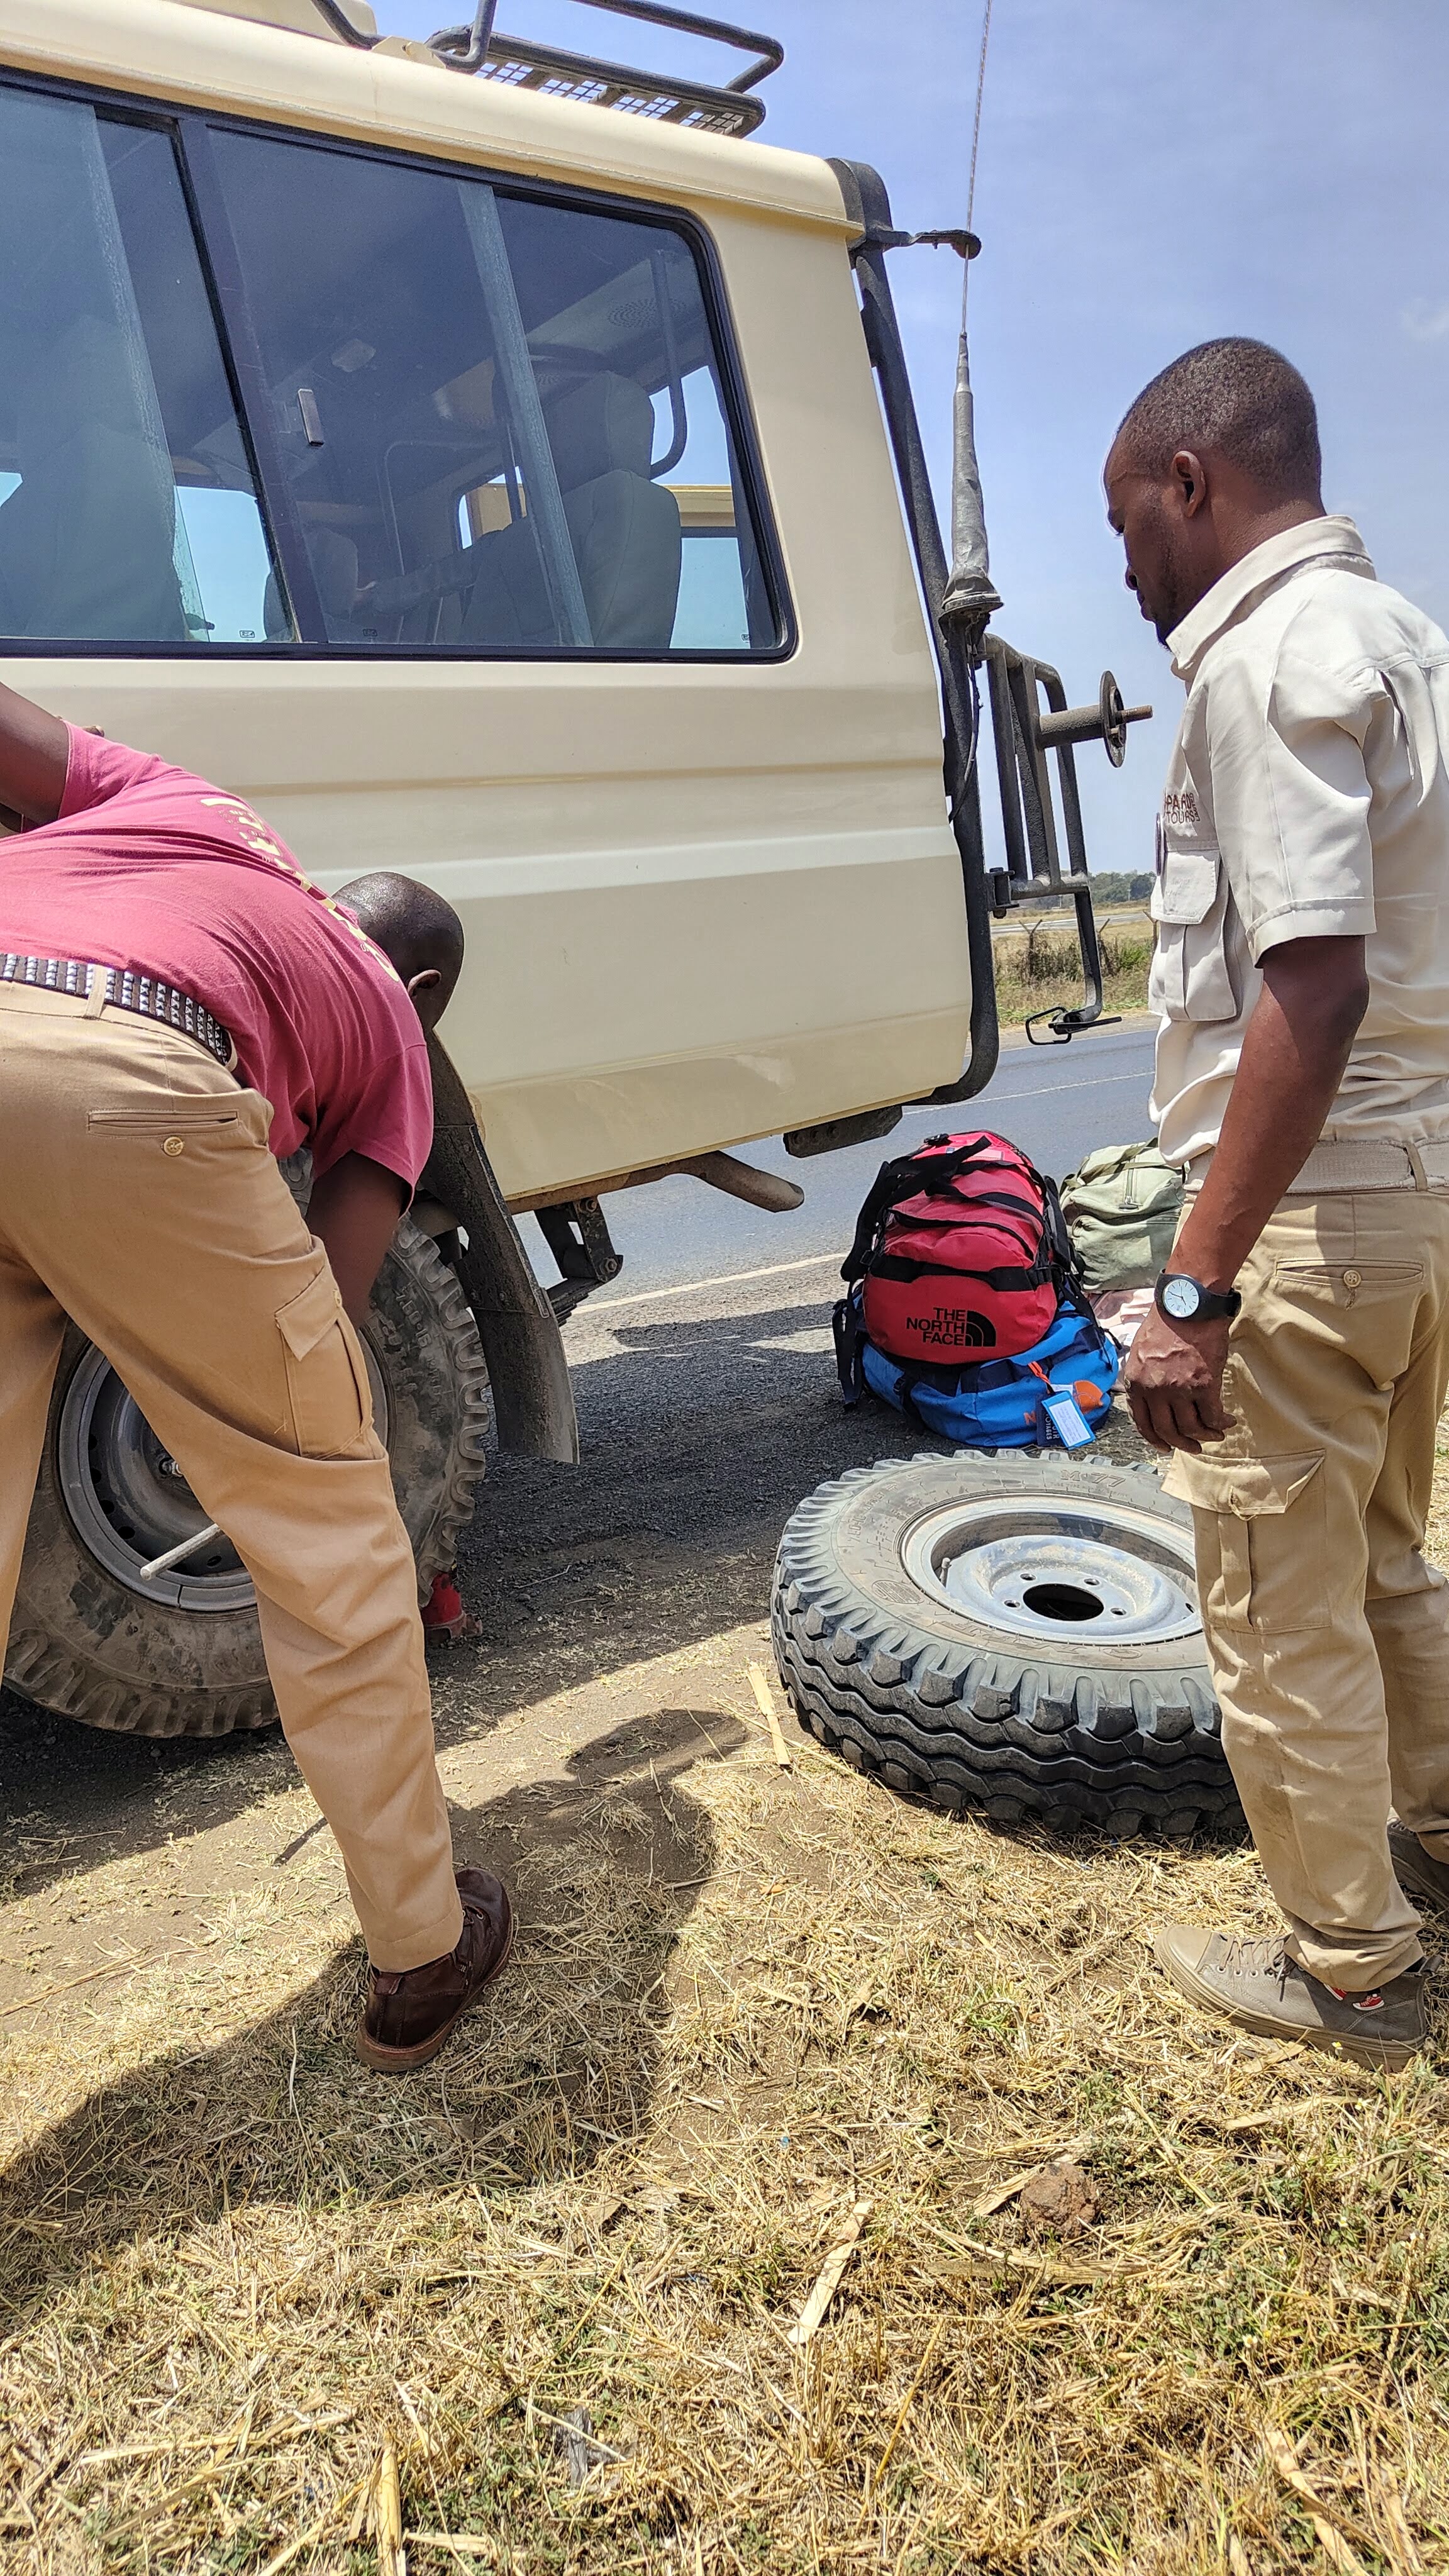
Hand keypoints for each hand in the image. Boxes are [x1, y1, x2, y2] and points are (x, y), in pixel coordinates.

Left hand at [1123, 1305, 1231, 1452]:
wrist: (1188, 1305)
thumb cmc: (1167, 1322)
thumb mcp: (1141, 1352)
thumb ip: (1144, 1377)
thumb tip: (1152, 1398)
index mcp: (1137, 1383)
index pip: (1142, 1423)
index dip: (1155, 1439)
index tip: (1165, 1446)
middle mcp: (1155, 1390)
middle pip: (1168, 1431)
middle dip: (1183, 1443)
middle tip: (1194, 1447)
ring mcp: (1179, 1390)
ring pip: (1192, 1428)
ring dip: (1206, 1436)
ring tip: (1215, 1434)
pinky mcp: (1204, 1385)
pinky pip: (1213, 1416)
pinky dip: (1221, 1423)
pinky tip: (1228, 1421)